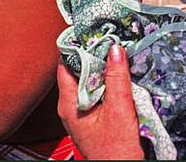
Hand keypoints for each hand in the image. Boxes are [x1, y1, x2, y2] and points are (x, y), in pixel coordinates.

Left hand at [57, 44, 143, 159]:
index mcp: (69, 104)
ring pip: (88, 81)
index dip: (78, 48)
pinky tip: (118, 77)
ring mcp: (80, 112)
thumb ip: (116, 78)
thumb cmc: (115, 151)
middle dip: (93, 56)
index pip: (66, 65)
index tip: (91, 35)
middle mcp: (71, 108)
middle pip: (78, 71)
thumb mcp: (119, 109)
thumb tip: (114, 50)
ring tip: (114, 56)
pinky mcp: (92, 116)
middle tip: (107, 42)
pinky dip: (105, 82)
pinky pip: (95, 92)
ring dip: (101, 69)